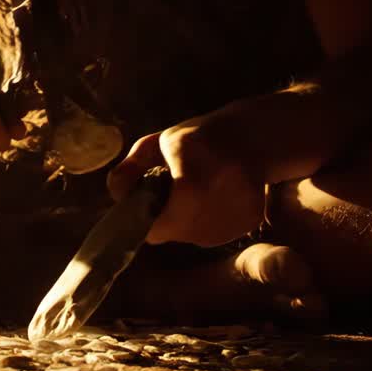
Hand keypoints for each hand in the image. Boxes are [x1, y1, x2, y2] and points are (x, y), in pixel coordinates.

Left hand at [107, 104, 264, 246]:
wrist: (254, 137)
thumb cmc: (201, 137)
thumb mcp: (158, 143)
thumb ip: (131, 169)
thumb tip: (117, 193)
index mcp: (189, 195)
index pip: (150, 230)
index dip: (143, 217)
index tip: (147, 198)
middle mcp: (211, 220)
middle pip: (170, 232)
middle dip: (165, 214)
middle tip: (172, 187)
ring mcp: (231, 227)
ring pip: (192, 234)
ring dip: (187, 217)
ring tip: (197, 186)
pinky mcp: (245, 226)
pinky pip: (215, 229)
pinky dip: (210, 216)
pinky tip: (217, 192)